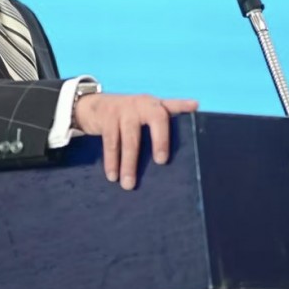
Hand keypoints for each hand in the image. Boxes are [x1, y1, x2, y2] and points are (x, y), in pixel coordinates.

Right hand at [73, 93, 197, 189]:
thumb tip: (189, 129)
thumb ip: (164, 123)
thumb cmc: (128, 117)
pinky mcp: (107, 118)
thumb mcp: (144, 115)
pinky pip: (111, 143)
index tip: (195, 107)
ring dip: (129, 164)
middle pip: (156, 119)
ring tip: (128, 185)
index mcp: (155, 106)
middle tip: (161, 161)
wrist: (93, 106)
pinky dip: (111, 161)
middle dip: (160, 140)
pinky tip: (113, 176)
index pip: (172, 104)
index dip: (183, 105)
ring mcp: (124, 110)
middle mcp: (142, 104)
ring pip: (129, 139)